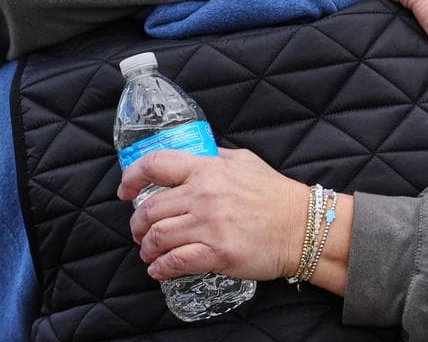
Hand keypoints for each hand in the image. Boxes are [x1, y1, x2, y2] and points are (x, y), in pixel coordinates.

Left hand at [117, 149, 305, 281]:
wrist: (302, 226)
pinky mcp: (217, 253)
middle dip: (138, 224)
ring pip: (157, 237)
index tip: (125, 191)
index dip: (132, 178)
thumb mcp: (244, 161)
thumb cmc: (275, 194)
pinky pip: (175, 262)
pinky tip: (160, 270)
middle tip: (140, 231)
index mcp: (207, 169)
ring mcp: (209, 225)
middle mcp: (203, 195)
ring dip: (147, 248)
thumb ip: (215, 157)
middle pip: (150, 209)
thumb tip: (192, 157)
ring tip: (149, 252)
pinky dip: (161, 268)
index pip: (155, 165)